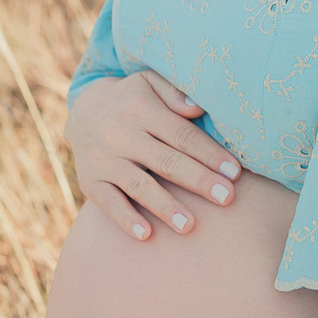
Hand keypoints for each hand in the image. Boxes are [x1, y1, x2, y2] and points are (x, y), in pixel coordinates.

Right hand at [66, 72, 240, 239]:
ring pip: (139, 186)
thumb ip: (175, 93)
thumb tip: (199, 108)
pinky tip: (146, 234)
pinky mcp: (90, 182)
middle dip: (199, 181)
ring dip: (166, 207)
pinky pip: (108, 203)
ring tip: (191, 226)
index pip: (181, 135)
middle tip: (227, 198)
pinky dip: (126, 219)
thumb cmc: (132, 100)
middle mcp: (121, 135)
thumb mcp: (150, 83)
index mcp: (141, 109)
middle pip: (166, 162)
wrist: (82, 113)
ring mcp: (104, 160)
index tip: (234, 172)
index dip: (209, 154)